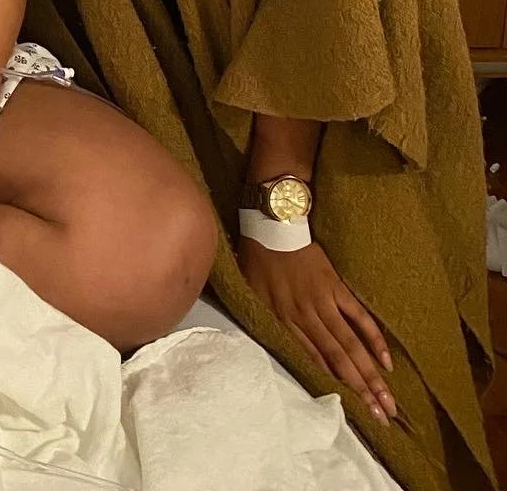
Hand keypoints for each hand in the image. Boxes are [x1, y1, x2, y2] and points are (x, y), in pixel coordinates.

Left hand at [239, 238, 395, 422]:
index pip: (313, 363)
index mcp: (284, 320)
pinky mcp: (337, 287)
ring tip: (389, 400)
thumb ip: (269, 322)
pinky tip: (386, 362)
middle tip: (381, 418)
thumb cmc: (257, 259)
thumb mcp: (252, 294)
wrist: (272, 224)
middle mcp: (306, 316)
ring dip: (371, 375)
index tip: (351, 414)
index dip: (333, 388)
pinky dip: (374, 339)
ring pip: (351, 344)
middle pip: (338, 360)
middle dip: (360, 391)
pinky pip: (359, 316)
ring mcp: (325, 301)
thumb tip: (281, 349)